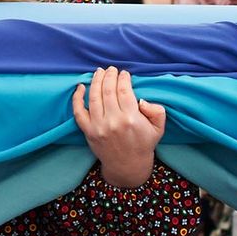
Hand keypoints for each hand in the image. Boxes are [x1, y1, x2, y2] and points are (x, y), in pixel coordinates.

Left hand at [71, 67, 166, 188]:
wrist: (127, 166)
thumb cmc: (143, 144)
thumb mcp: (158, 128)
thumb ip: (157, 111)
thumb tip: (141, 100)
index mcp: (131, 118)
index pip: (124, 91)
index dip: (123, 78)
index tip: (124, 73)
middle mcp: (113, 121)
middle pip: (108, 91)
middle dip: (109, 76)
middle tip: (111, 69)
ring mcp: (98, 126)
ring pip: (94, 97)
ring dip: (96, 81)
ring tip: (99, 72)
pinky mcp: (88, 131)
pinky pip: (78, 112)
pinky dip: (77, 98)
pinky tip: (80, 87)